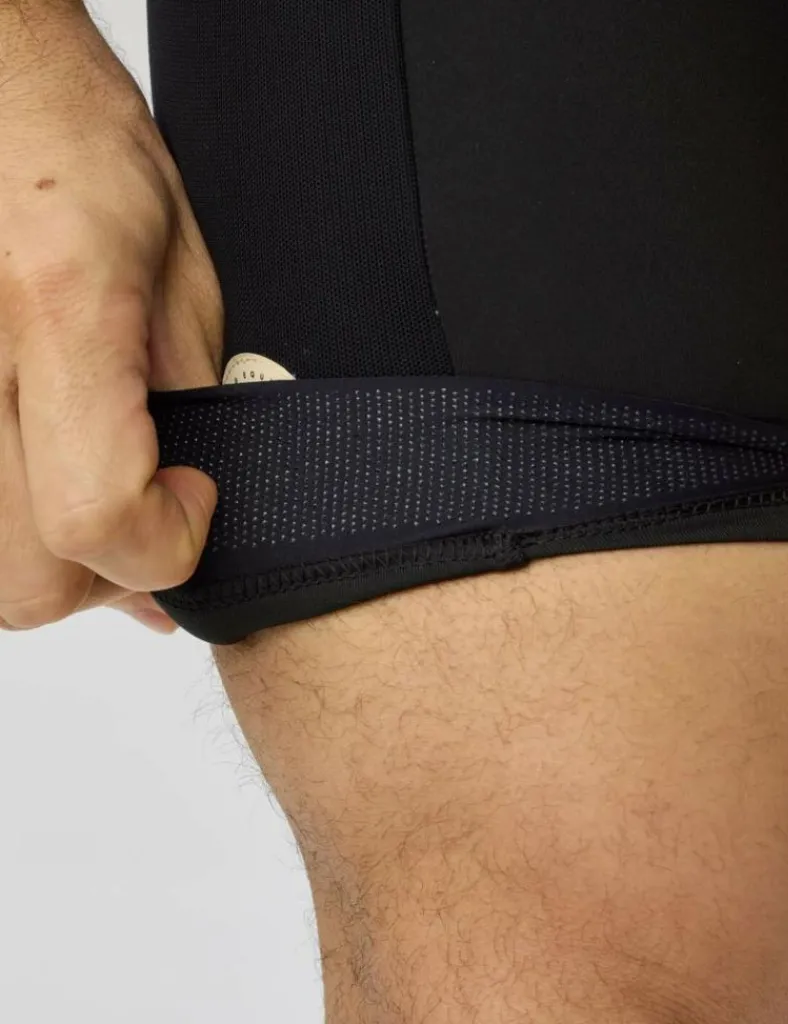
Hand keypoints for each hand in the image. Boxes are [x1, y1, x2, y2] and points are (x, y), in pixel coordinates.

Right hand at [0, 10, 222, 634]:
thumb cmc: (79, 154)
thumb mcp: (178, 282)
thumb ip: (187, 409)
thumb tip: (189, 523)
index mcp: (59, 312)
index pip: (102, 514)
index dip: (172, 542)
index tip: (200, 496)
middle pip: (31, 580)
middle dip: (111, 569)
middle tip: (148, 506)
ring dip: (50, 557)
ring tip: (88, 481)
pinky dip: (8, 521)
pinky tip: (37, 463)